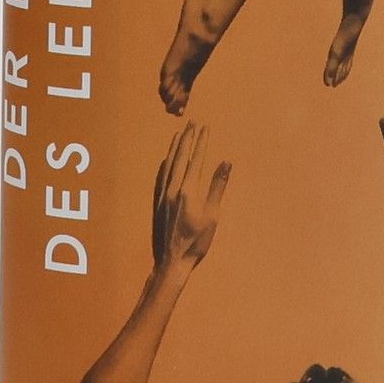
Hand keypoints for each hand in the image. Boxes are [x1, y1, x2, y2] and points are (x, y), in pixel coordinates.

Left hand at [152, 122, 231, 272]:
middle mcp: (173, 188)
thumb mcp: (212, 216)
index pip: (196, 159)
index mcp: (188, 191)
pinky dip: (165, 162)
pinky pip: (161, 175)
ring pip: (169, 164)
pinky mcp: (158, 202)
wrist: (172, 260)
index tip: (206, 127)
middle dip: (188, 138)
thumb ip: (217, 188)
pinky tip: (167, 157)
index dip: (202, 142)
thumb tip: (226, 163)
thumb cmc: (196, 241)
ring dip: (176, 147)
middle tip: (193, 122)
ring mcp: (163, 194)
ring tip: (180, 132)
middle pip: (181, 157)